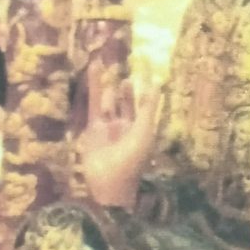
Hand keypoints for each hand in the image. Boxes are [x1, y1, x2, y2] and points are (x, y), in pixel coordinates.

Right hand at [79, 63, 161, 208]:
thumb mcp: (144, 131)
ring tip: (113, 95)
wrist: (110, 182)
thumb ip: (148, 107)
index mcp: (142, 129)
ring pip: (110, 102)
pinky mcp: (93, 128)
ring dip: (111, 94)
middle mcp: (126, 127)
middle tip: (127, 79)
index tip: (148, 72)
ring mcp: (108, 127)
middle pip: (126, 103)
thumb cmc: (133, 158)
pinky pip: (94, 103)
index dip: (146, 90)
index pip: (144, 105)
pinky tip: (95, 68)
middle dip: (126, 92)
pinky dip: (95, 86)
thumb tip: (156, 84)